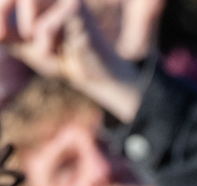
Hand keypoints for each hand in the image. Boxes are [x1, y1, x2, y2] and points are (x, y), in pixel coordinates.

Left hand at [0, 0, 142, 116]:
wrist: (97, 76)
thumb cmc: (62, 56)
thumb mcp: (25, 41)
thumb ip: (6, 31)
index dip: (1, 9)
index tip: (0, 33)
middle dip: (3, 12)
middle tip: (3, 35)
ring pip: (28, 7)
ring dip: (30, 36)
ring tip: (46, 49)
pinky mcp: (75, 8)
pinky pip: (45, 28)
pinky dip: (46, 47)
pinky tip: (64, 52)